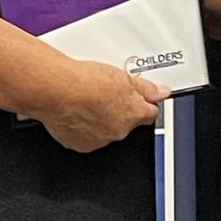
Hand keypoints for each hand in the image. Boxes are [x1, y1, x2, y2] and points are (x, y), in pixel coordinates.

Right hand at [35, 60, 169, 151]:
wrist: (57, 90)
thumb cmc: (86, 81)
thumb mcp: (124, 76)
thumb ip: (146, 87)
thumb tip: (162, 93)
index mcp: (133, 114)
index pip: (149, 113)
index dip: (144, 103)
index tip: (139, 98)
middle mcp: (119, 131)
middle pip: (127, 122)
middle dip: (121, 110)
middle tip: (107, 93)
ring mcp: (99, 140)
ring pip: (107, 130)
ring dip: (102, 119)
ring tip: (89, 100)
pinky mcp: (79, 144)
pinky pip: (87, 136)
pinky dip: (84, 127)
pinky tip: (78, 110)